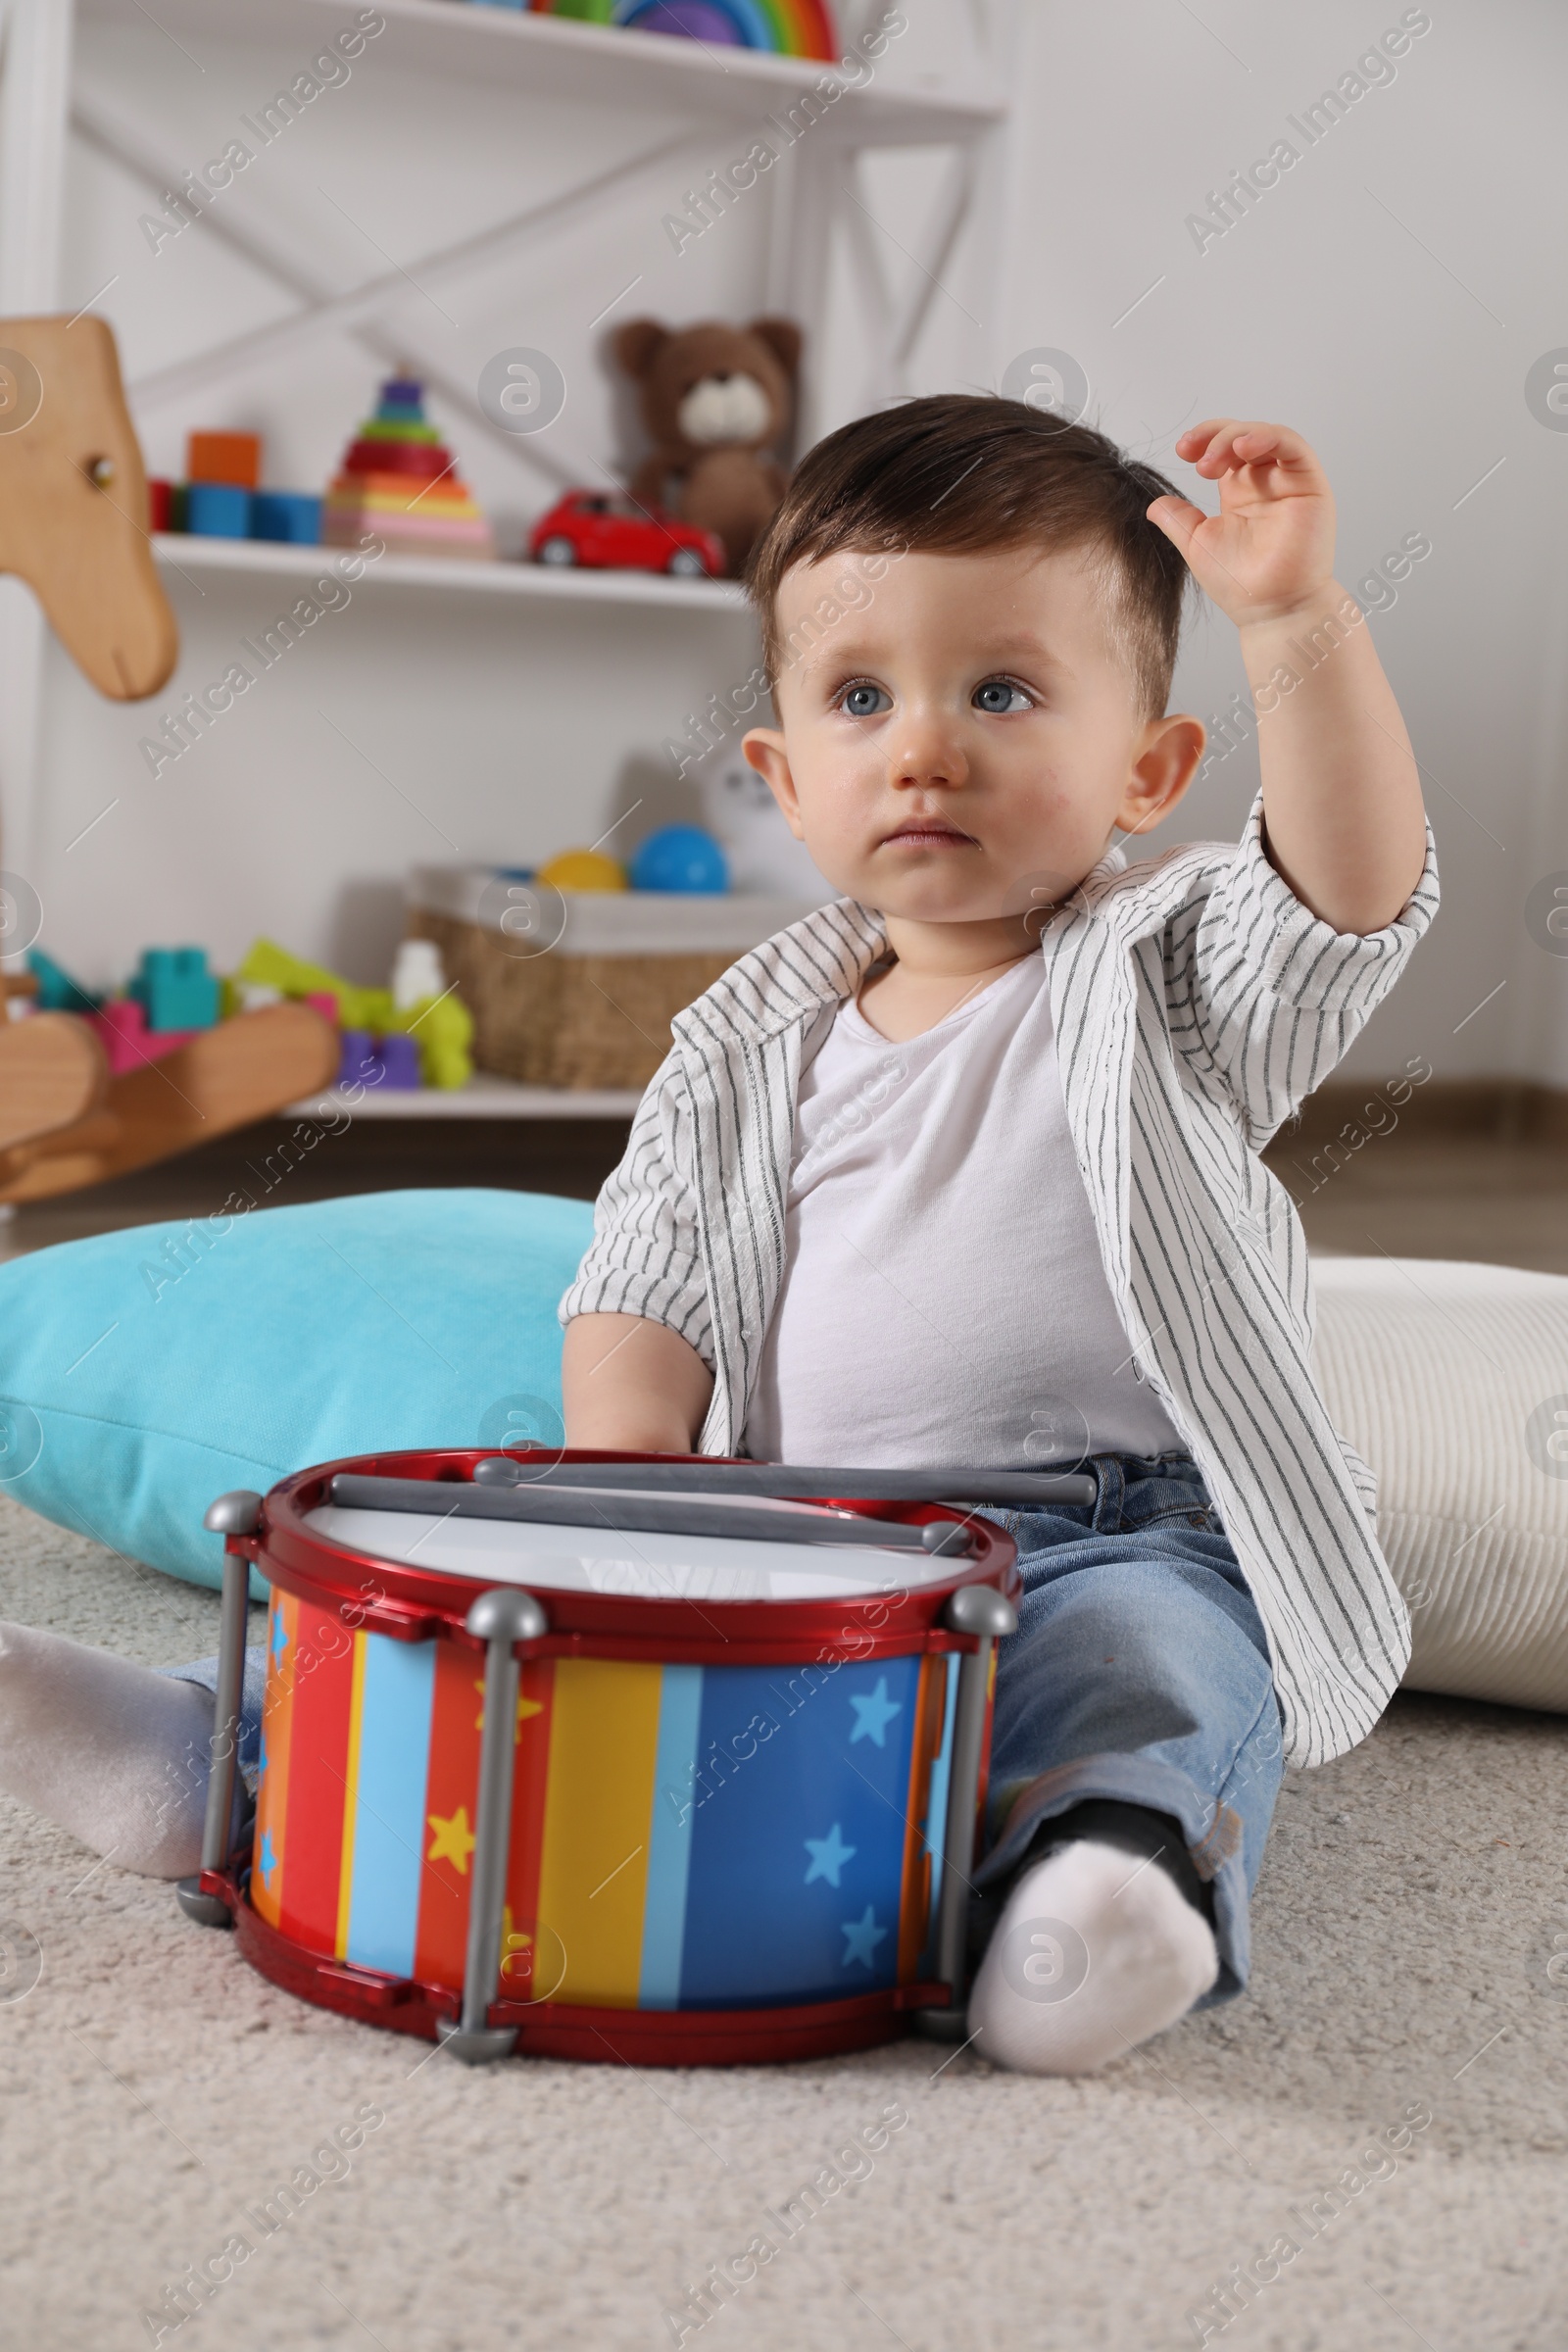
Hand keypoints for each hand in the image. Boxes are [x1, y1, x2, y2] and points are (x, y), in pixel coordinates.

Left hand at [1146, 420, 1336, 629]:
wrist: (1270, 610)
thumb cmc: (1240, 584)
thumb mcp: (1197, 544)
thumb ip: (1178, 521)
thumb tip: (1154, 504)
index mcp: (1241, 493)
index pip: (1225, 450)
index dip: (1204, 440)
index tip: (1182, 451)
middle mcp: (1266, 483)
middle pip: (1243, 437)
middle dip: (1215, 437)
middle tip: (1193, 456)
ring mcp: (1289, 482)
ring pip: (1267, 436)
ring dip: (1237, 436)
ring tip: (1212, 459)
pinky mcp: (1310, 486)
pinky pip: (1293, 447)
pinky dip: (1267, 437)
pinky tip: (1242, 447)